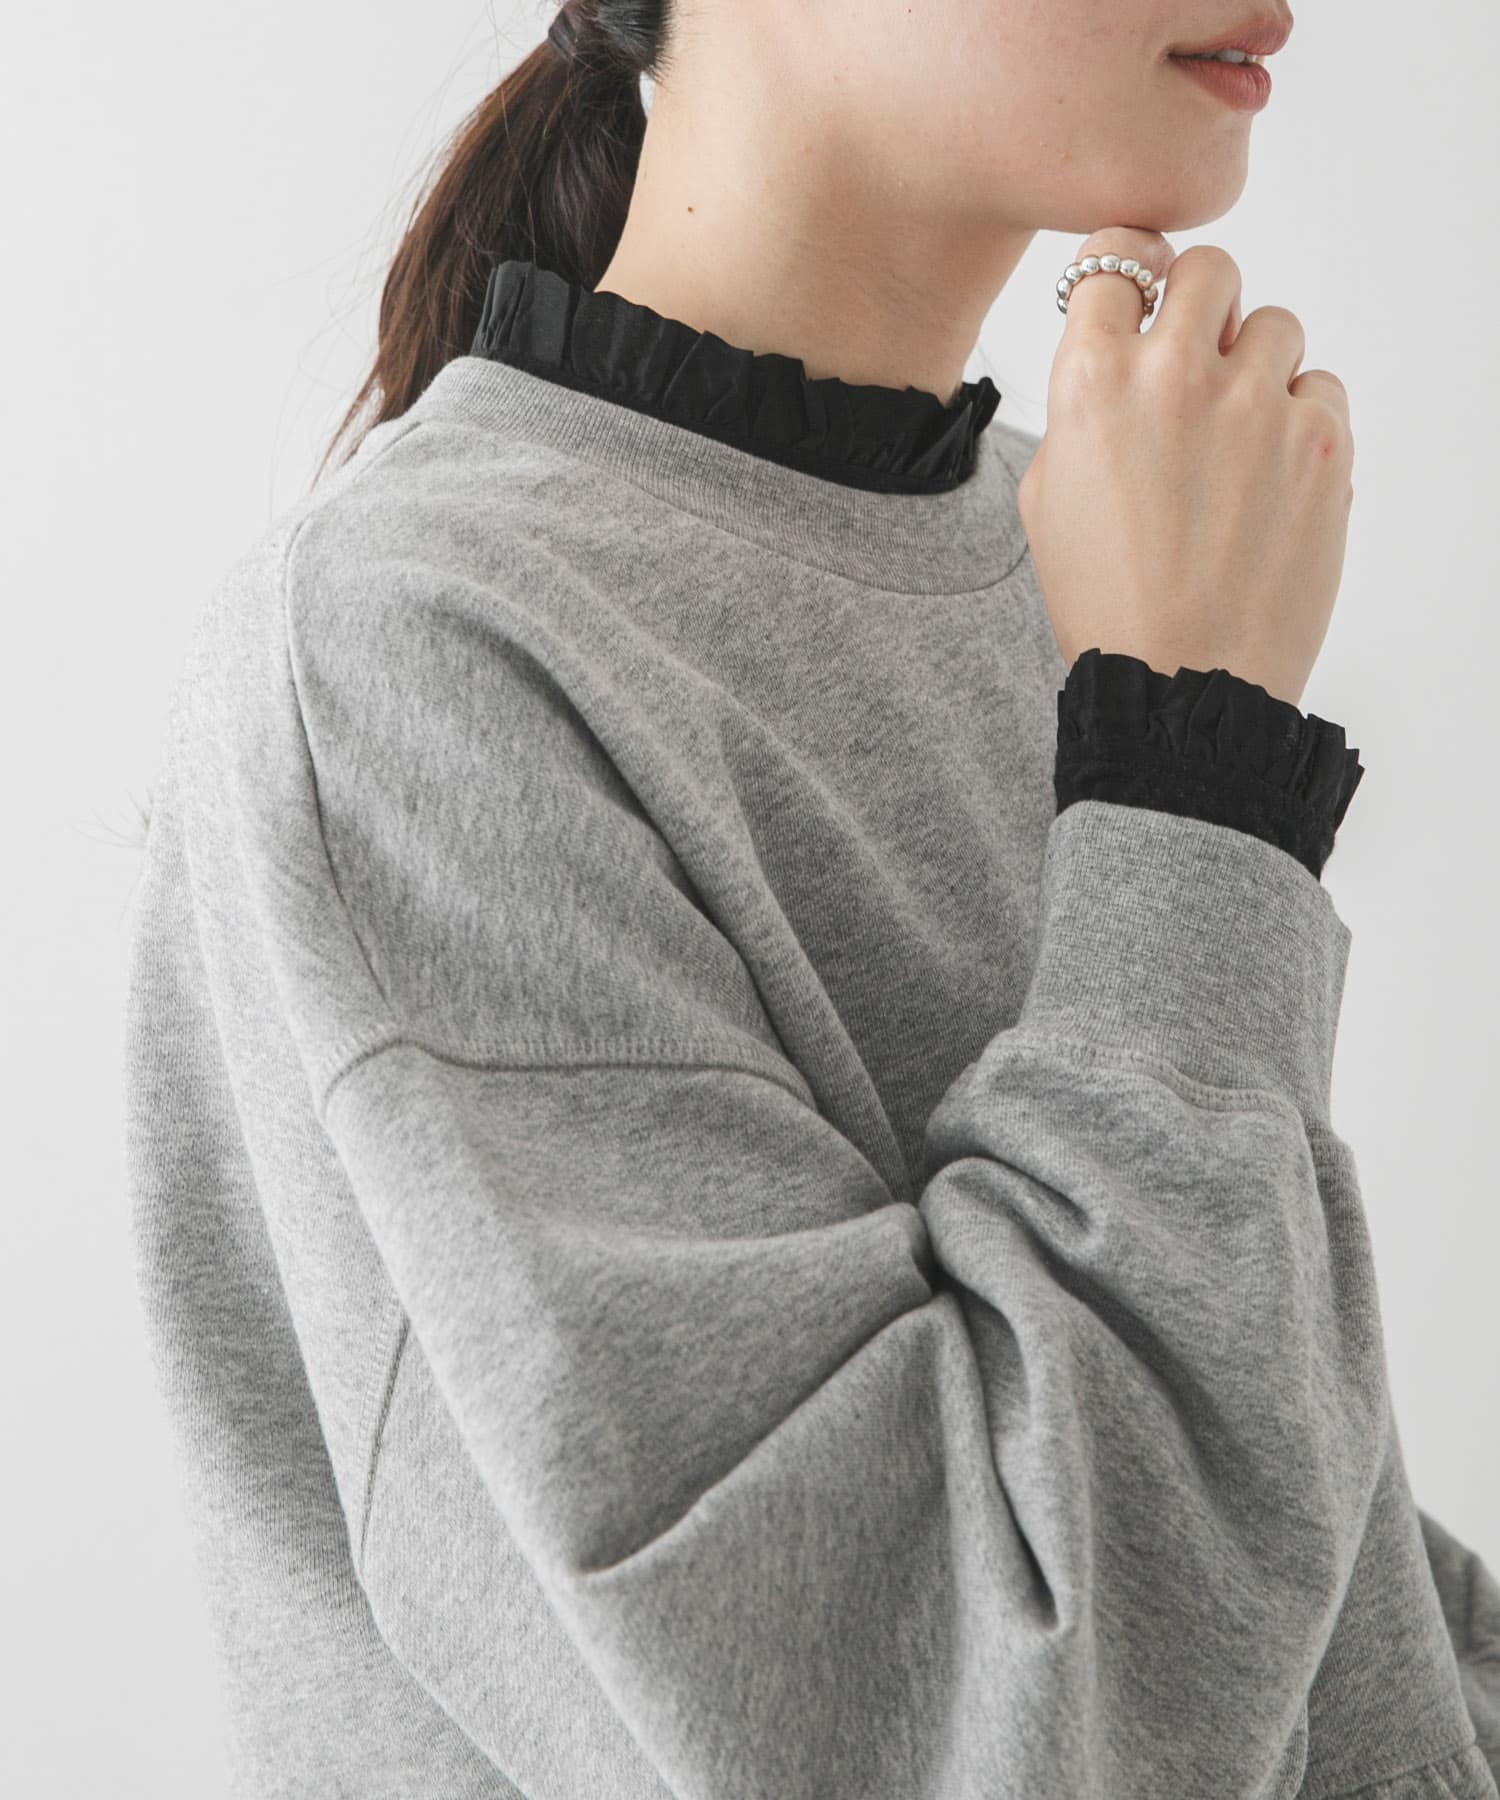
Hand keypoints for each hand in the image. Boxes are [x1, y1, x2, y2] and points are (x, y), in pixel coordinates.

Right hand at [1016, 227, 1354, 709]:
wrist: (1181, 681)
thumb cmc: (1105, 602)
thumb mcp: (1047, 497)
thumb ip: (1082, 406)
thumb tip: (1117, 358)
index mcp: (1092, 382)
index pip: (1115, 257)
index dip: (1128, 273)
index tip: (1140, 292)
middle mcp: (1174, 375)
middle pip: (1209, 268)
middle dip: (1202, 309)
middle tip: (1196, 366)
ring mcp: (1256, 404)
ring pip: (1274, 324)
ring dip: (1255, 368)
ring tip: (1235, 444)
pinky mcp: (1322, 441)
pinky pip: (1320, 388)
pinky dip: (1299, 422)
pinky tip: (1268, 483)